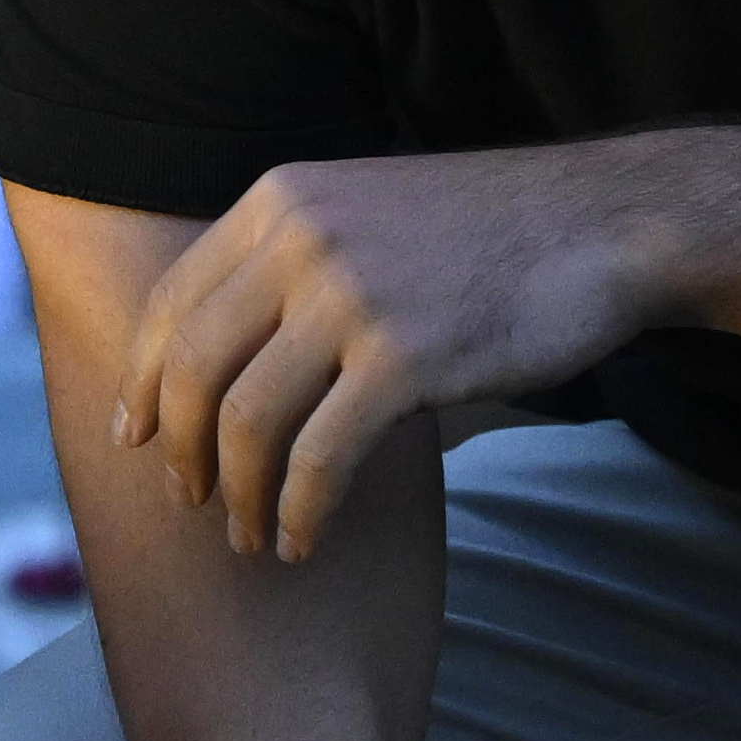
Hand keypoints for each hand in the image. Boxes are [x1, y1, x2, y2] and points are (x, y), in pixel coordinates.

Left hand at [114, 149, 669, 560]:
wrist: (607, 223)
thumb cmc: (490, 235)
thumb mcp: (366, 212)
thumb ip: (293, 262)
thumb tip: (225, 353)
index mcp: (281, 200)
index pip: (173, 303)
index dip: (142, 382)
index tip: (134, 438)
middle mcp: (301, 241)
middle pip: (194, 369)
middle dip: (180, 449)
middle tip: (189, 500)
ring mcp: (350, 298)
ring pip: (247, 421)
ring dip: (238, 495)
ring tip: (248, 537)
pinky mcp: (404, 358)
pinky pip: (318, 458)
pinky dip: (299, 511)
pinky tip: (302, 539)